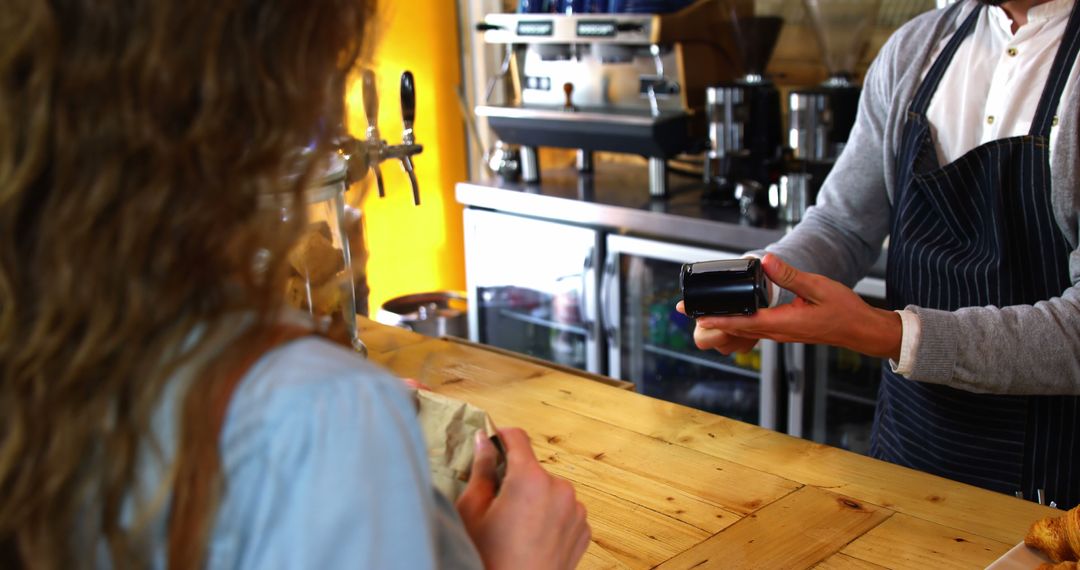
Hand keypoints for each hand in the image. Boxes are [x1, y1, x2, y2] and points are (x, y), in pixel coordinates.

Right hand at [456, 428, 590, 569]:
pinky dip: (550, 517)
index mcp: (531, 479)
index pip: (518, 438)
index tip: (492, 441)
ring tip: (515, 528)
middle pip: (534, 468)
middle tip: (496, 503)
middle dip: (516, 478)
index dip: (501, 436)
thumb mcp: (472, 510)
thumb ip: (482, 469)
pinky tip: (532, 538)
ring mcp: (576, 511)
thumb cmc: (488, 558)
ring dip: (535, 498)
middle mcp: (560, 489)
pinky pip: (564, 511)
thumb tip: (483, 440)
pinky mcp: (583, 530)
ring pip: (550, 490)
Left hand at [690, 254, 901, 360]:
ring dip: (723, 323)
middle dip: (712, 321)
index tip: (696, 315)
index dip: (717, 318)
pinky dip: (739, 323)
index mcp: (783, 323)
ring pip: (745, 330)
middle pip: (737, 328)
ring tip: (702, 315)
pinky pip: (756, 329)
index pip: (742, 322)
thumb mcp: (818, 287)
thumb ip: (790, 276)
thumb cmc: (844, 310)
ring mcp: (781, 334)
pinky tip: (733, 317)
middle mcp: (778, 333)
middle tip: (687, 312)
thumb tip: (766, 261)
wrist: (861, 330)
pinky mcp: (786, 331)